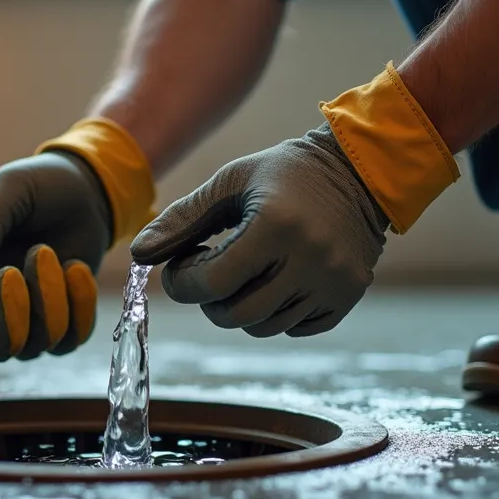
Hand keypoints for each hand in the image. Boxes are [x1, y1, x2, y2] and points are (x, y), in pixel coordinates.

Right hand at [0, 152, 111, 360]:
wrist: (82, 190)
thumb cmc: (34, 186)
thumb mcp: (6, 190)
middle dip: (9, 317)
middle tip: (18, 267)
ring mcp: (24, 318)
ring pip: (33, 347)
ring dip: (48, 304)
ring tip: (51, 254)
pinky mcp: (60, 321)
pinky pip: (69, 340)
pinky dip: (79, 309)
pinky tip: (77, 268)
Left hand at [129, 122, 389, 336]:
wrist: (361, 170)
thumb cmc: (285, 174)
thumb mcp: (230, 183)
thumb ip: (182, 219)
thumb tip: (138, 254)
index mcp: (276, 227)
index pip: (212, 283)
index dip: (184, 281)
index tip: (182, 263)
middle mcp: (310, 260)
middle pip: (235, 315)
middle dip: (209, 300)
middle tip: (209, 272)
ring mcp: (333, 283)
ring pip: (264, 327)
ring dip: (241, 306)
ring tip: (245, 272)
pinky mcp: (348, 297)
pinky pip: (296, 328)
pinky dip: (277, 311)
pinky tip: (276, 279)